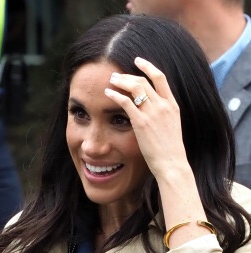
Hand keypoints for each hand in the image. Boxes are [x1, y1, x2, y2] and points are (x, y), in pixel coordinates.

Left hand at [105, 57, 188, 178]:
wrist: (172, 163)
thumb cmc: (170, 149)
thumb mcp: (171, 127)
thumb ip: (163, 115)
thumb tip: (152, 110)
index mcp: (172, 105)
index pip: (160, 78)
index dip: (148, 67)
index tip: (138, 61)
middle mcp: (163, 106)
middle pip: (143, 81)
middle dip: (128, 75)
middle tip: (116, 75)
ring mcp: (152, 113)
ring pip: (134, 87)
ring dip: (121, 81)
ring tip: (111, 80)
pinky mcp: (141, 122)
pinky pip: (125, 102)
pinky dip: (115, 95)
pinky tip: (108, 92)